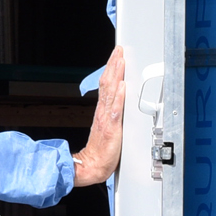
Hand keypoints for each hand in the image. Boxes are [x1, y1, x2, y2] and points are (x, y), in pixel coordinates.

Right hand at [71, 47, 127, 187]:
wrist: (93, 166)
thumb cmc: (101, 151)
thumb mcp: (107, 128)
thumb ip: (111, 115)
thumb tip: (118, 101)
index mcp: (102, 111)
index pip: (107, 85)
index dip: (111, 69)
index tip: (116, 55)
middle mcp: (103, 112)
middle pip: (108, 83)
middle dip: (114, 65)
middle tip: (118, 50)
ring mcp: (106, 119)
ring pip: (111, 92)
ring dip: (116, 75)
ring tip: (120, 60)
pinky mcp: (111, 128)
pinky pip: (116, 110)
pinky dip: (120, 96)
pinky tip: (123, 86)